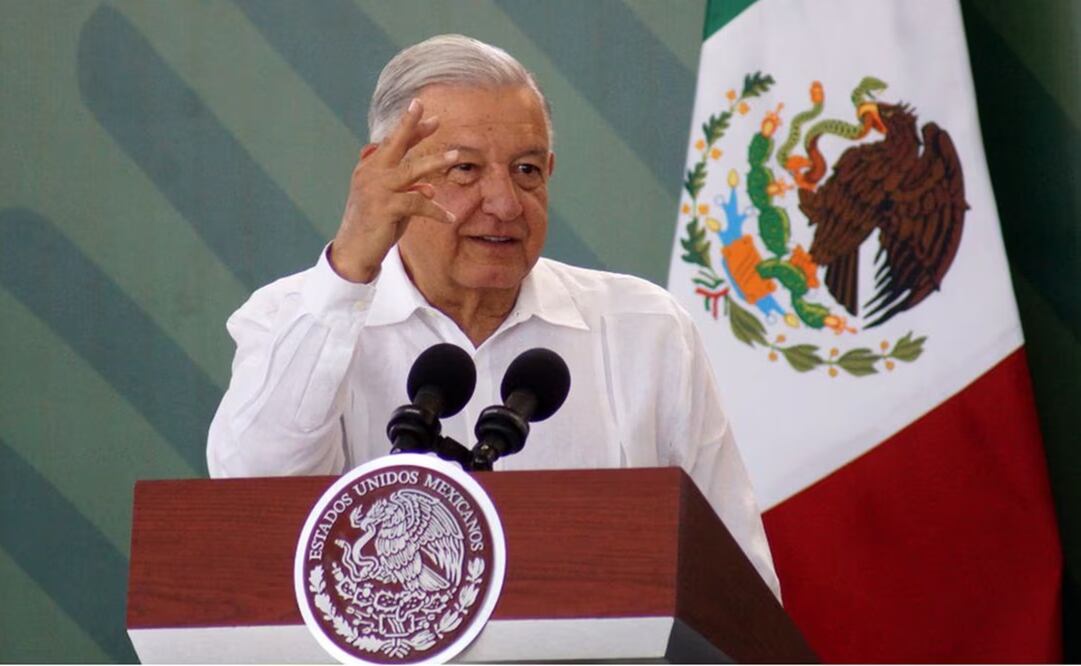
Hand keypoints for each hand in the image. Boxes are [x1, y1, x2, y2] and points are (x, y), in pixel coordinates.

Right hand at [329, 99, 457, 282]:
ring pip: (411, 170)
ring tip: (455, 154)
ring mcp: (377, 189)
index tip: (429, 117)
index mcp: (369, 168)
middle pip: (394, 144)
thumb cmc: (374, 226)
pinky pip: (417, 203)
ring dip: (435, 161)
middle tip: (428, 110)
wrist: (354, 252)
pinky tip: (449, 217)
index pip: (392, 143)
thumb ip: (410, 191)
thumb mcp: (393, 205)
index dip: (410, 129)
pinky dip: (435, 210)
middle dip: (411, 125)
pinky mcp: (385, 208)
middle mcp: (370, 174)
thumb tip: (430, 187)